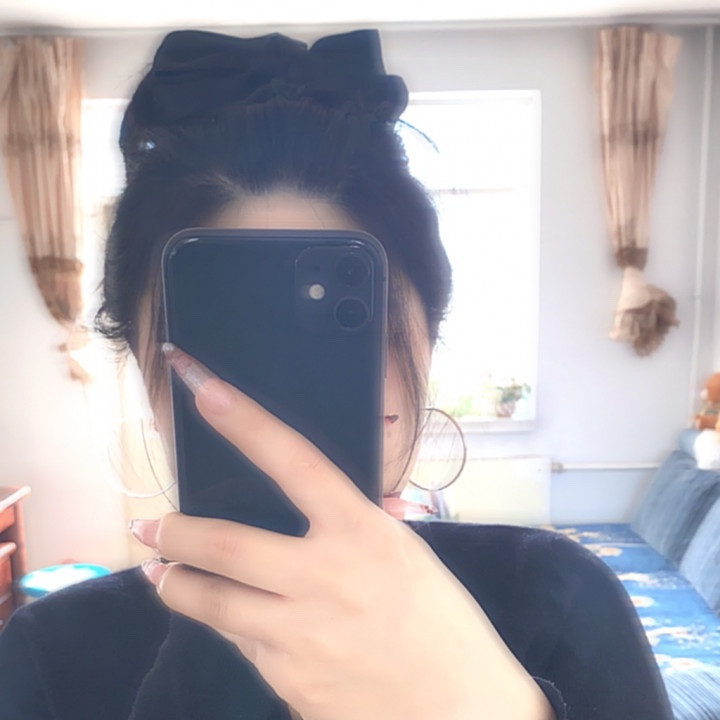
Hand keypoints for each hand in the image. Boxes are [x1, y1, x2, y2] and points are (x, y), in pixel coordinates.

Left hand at [131, 346, 552, 719]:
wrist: (462, 711)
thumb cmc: (442, 623)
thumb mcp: (407, 555)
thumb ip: (358, 525)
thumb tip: (324, 500)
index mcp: (363, 533)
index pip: (293, 461)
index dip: (245, 421)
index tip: (203, 389)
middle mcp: (325, 578)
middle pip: (225, 545)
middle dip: (174, 532)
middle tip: (147, 525)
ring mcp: (302, 636)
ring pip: (213, 604)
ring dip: (177, 584)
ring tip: (160, 575)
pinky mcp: (290, 683)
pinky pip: (244, 646)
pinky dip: (233, 628)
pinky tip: (234, 624)